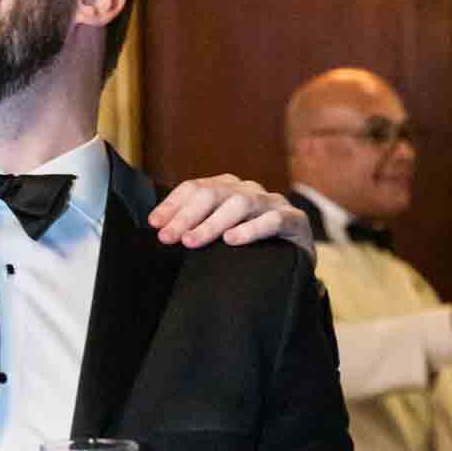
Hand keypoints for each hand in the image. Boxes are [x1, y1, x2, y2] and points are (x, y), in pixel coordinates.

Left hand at [149, 176, 314, 262]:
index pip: (195, 188)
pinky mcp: (294, 220)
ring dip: (212, 223)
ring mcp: (272, 203)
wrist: (296, 262)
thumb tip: (160, 233)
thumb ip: (195, 230)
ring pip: (240, 203)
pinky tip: (232, 240)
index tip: (155, 224)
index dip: (172, 204)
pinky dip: (251, 229)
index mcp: (227, 189)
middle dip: (187, 216)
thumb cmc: (250, 249)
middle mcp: (248, 191)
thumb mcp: (219, 236)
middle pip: (213, 194)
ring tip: (192, 241)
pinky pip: (272, 220)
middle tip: (168, 237)